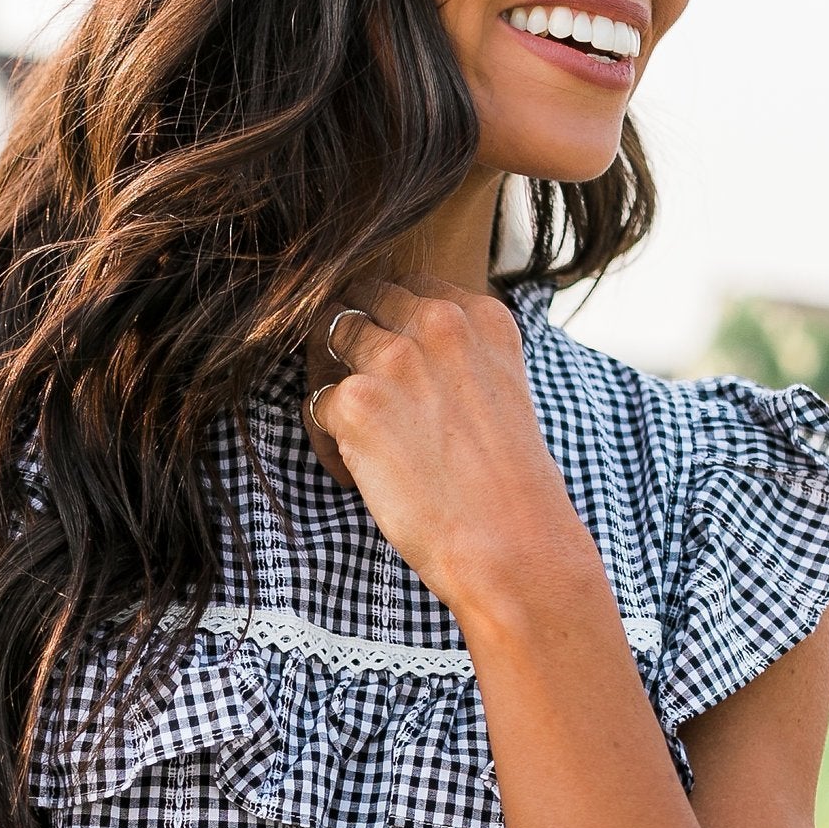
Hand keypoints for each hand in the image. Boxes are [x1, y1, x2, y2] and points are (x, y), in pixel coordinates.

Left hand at [303, 281, 593, 631]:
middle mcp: (439, 322)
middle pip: (360, 301)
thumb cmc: (508, 484)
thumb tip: (395, 342)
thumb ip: (453, 352)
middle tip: (359, 397)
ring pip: (329, 342)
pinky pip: (315, 405)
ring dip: (333, 385)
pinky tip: (356, 476)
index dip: (385, 319)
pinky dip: (327, 442)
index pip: (406, 284)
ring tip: (356, 438)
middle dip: (349, 342)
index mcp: (480, 314)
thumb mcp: (499, 387)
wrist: (513, 543)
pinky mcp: (357, 402)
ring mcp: (394, 358)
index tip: (384, 359)